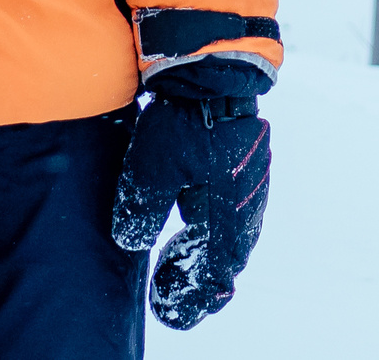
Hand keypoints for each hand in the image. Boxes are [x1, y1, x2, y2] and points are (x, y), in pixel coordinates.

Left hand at [110, 93, 271, 328]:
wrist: (213, 67)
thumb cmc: (185, 120)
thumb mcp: (152, 168)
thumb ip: (143, 209)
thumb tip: (133, 242)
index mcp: (230, 211)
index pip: (219, 267)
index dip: (199, 294)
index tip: (175, 312)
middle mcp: (245, 200)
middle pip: (228, 253)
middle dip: (202, 278)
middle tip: (174, 300)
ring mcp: (246, 179)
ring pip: (228, 230)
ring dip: (205, 252)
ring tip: (178, 265)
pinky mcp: (238, 161)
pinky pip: (227, 207)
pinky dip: (210, 226)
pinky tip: (192, 222)